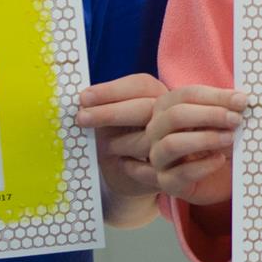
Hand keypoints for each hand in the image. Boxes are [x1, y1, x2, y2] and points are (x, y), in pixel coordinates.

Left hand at [78, 73, 167, 212]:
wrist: (131, 177)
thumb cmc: (120, 140)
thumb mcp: (113, 118)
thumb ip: (105, 104)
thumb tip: (82, 98)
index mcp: (162, 95)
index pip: (142, 84)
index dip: (111, 90)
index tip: (84, 97)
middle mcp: (176, 115)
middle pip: (146, 108)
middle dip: (110, 112)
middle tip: (81, 118)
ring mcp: (180, 142)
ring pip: (149, 138)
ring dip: (120, 142)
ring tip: (105, 147)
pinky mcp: (175, 170)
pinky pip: (150, 167)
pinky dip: (130, 166)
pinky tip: (121, 164)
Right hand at [144, 85, 247, 205]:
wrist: (221, 177)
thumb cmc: (220, 142)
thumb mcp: (224, 121)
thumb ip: (229, 108)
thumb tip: (241, 99)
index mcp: (167, 108)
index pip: (186, 95)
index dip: (215, 96)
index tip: (242, 100)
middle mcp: (156, 131)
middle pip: (175, 116)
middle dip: (209, 115)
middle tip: (237, 119)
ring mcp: (158, 157)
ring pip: (172, 144)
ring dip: (205, 139)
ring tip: (230, 139)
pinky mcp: (167, 182)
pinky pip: (181, 173)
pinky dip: (204, 166)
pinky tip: (221, 160)